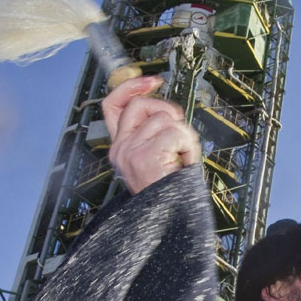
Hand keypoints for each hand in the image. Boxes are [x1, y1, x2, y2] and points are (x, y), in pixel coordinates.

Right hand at [101, 75, 201, 193]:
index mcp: (120, 147)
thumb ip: (153, 132)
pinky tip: (185, 161)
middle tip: (178, 130)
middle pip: (139, 104)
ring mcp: (130, 152)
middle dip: (166, 109)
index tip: (151, 82)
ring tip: (183, 156)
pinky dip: (188, 145)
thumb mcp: (155, 156)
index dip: (130, 86)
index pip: (112, 105)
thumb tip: (165, 108)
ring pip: (163, 118)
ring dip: (183, 134)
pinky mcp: (144, 156)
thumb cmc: (169, 190)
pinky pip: (175, 132)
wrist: (169, 219)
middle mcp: (120, 148)